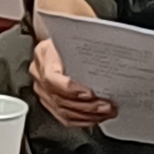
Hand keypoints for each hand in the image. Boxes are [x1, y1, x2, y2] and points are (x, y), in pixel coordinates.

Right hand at [27, 0, 115, 128]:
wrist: (63, 37)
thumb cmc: (72, 35)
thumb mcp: (78, 33)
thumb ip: (89, 45)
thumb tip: (113, 56)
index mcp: (44, 55)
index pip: (52, 78)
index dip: (70, 89)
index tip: (90, 93)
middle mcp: (39, 74)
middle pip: (60, 99)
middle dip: (87, 106)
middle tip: (107, 106)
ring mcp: (42, 90)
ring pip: (63, 111)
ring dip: (87, 115)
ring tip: (106, 112)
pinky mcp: (49, 101)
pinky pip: (63, 117)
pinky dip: (81, 120)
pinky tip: (95, 118)